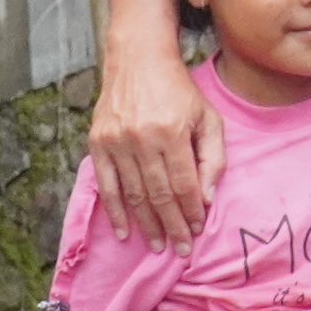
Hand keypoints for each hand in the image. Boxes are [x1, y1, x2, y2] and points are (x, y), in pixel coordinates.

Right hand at [89, 47, 223, 250]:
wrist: (138, 59)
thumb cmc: (179, 90)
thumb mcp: (208, 116)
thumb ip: (213, 157)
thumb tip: (206, 198)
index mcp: (172, 131)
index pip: (183, 184)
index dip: (190, 212)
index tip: (196, 232)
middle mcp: (142, 138)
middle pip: (158, 194)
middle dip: (171, 226)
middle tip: (179, 251)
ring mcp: (117, 141)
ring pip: (133, 194)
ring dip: (146, 224)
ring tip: (158, 245)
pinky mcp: (98, 142)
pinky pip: (106, 185)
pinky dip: (114, 211)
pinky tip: (124, 231)